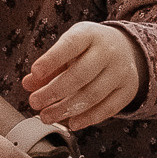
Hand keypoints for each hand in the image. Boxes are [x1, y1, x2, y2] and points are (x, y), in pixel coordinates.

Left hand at [23, 22, 143, 128]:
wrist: (126, 49)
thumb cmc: (89, 49)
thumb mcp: (69, 48)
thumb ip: (49, 65)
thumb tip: (29, 83)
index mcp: (89, 34)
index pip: (70, 45)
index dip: (52, 59)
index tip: (34, 72)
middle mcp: (108, 51)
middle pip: (81, 74)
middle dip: (54, 91)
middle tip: (35, 102)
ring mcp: (121, 71)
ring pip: (93, 94)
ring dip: (67, 109)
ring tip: (47, 116)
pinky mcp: (128, 90)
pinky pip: (108, 108)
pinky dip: (88, 118)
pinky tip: (72, 122)